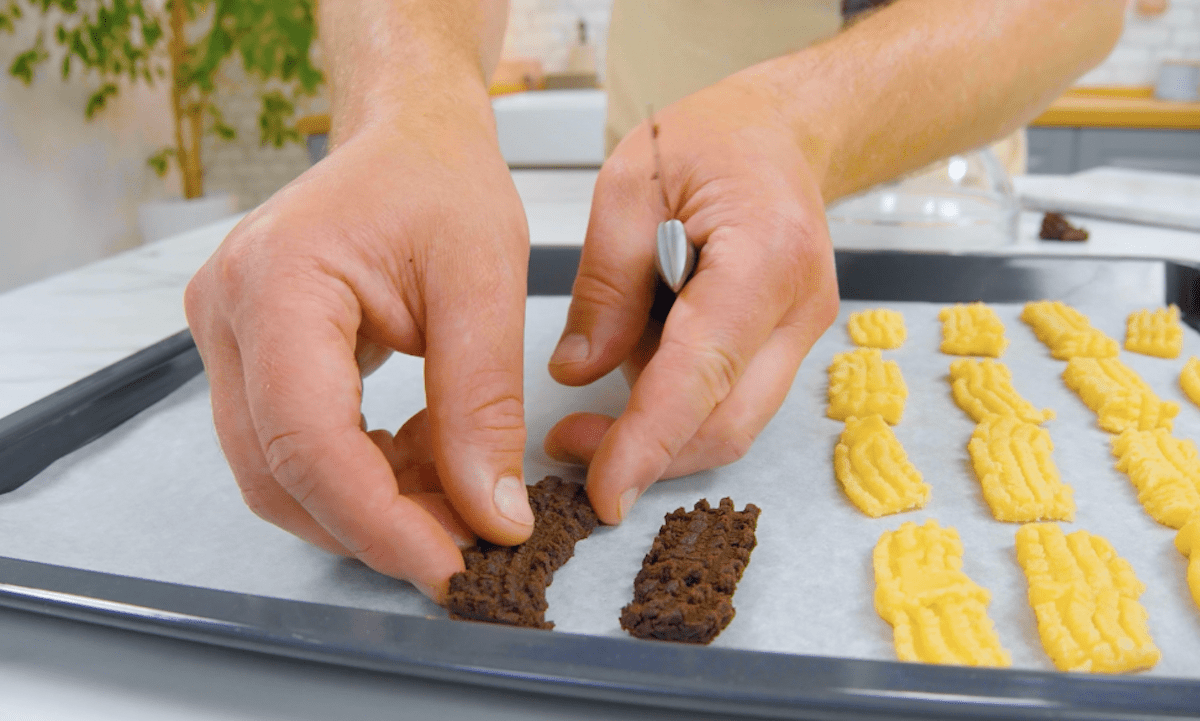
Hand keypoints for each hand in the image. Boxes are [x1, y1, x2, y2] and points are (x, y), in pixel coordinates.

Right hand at [184, 100, 534, 602]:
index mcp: (278, 283)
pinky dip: (361, 473)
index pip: (306, 441)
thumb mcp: (485, 286)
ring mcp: (227, 338)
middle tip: (465, 545)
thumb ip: (482, 405)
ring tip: (455, 494)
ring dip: (369, 505)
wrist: (406, 138)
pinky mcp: (250, 355)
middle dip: (375, 525)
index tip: (450, 567)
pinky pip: (293, 445)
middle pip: (278, 473)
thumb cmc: (442, 184)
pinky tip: (424, 454)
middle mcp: (227, 316)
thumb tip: (492, 516)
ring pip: (280, 472)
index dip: (377, 522)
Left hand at [545, 74, 839, 523]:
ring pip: (730, 423)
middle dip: (645, 454)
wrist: (781, 134)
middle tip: (569, 443)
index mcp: (764, 255)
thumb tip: (577, 371)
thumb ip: (605, 284)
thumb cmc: (709, 140)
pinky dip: (678, 403)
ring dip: (658, 429)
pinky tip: (642, 362)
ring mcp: (802, 335)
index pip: (703, 372)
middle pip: (726, 423)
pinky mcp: (788, 348)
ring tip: (602, 378)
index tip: (603, 492)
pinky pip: (731, 400)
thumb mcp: (629, 184)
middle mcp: (799, 308)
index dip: (649, 442)